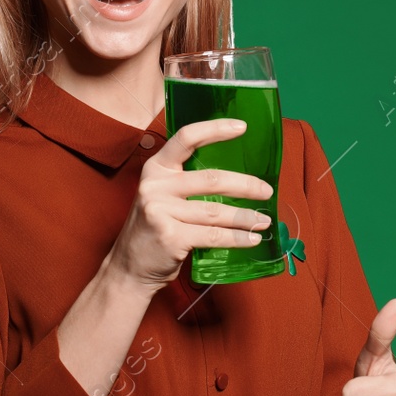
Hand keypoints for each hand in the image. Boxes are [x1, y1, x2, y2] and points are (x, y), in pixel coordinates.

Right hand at [106, 119, 274, 291]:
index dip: (214, 129)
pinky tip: (252, 238)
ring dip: (245, 217)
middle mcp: (156, 185)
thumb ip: (188, 183)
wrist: (129, 268)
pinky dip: (238, 238)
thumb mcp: (163, 196)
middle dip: (246, 185)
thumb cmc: (156, 229)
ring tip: (264, 220)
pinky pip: (214, 235)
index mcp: (157, 169)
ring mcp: (161, 211)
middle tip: (267, 191)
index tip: (241, 126)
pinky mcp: (170, 236)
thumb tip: (238, 179)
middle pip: (212, 179)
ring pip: (216, 211)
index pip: (186, 138)